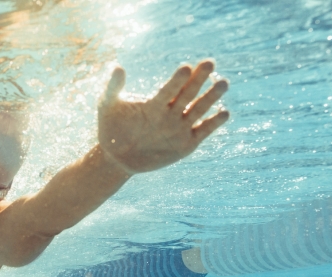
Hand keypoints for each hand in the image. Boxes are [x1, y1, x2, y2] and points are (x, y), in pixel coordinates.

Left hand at [98, 60, 228, 173]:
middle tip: (210, 63)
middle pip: (188, 93)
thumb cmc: (111, 127)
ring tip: (223, 83)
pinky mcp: (187, 144)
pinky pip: (203, 132)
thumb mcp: (107, 106)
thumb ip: (113, 88)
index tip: (186, 67)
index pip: (170, 88)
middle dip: (199, 79)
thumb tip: (117, 67)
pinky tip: (224, 113)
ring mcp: (180, 128)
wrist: (116, 157)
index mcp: (155, 102)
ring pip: (199, 109)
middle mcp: (171, 112)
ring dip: (211, 97)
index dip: (178, 79)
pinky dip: (213, 123)